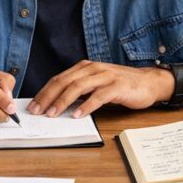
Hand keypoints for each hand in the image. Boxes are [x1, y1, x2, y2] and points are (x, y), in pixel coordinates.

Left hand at [28, 60, 174, 117]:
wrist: (149, 82)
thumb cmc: (121, 85)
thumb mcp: (97, 84)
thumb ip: (80, 91)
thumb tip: (57, 105)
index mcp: (85, 67)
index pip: (59, 79)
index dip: (44, 92)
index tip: (33, 106)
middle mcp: (93, 69)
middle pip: (64, 82)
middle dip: (48, 97)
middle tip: (37, 111)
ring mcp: (105, 76)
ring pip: (78, 87)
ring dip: (63, 102)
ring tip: (53, 114)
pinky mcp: (117, 87)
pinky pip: (98, 96)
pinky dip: (86, 106)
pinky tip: (78, 115)